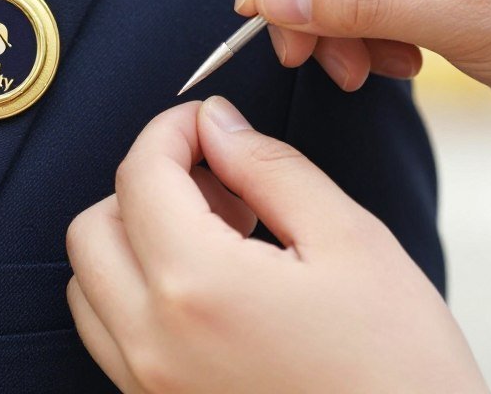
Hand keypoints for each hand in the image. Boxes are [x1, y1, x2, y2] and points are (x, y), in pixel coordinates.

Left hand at [67, 98, 486, 393]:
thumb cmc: (400, 369)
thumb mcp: (351, 243)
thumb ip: (269, 167)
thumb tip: (217, 122)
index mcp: (197, 286)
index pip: (141, 175)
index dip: (170, 130)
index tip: (206, 122)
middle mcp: (152, 340)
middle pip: (94, 225)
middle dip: (146, 184)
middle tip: (217, 184)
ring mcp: (146, 384)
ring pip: (90, 282)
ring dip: (132, 238)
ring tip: (213, 237)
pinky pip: (109, 334)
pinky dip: (134, 291)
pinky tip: (203, 288)